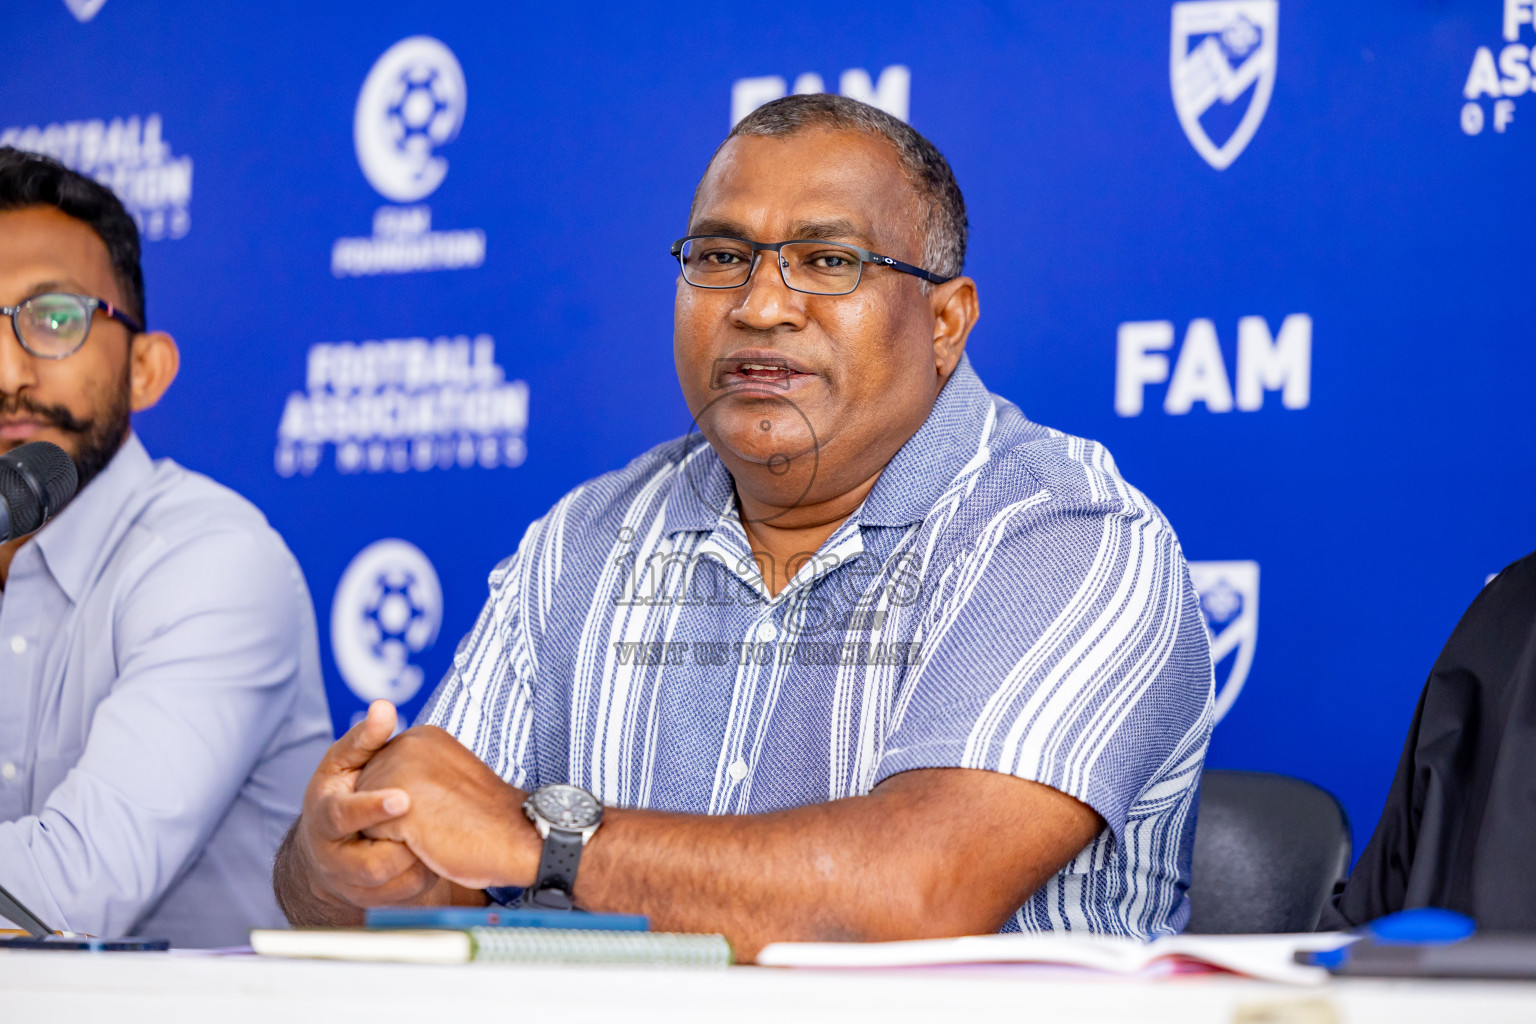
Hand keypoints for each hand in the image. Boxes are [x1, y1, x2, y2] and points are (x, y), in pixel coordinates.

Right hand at [292, 701, 442, 912]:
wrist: (327, 852)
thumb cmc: (341, 794)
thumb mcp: (343, 764)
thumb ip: (365, 738)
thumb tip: (384, 707)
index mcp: (325, 818)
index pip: (343, 817)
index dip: (372, 808)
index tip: (402, 798)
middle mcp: (334, 859)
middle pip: (372, 864)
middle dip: (406, 846)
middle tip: (431, 824)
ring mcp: (355, 885)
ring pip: (397, 883)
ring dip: (423, 859)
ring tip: (439, 832)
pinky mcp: (377, 901)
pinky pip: (412, 893)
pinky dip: (430, 872)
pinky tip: (440, 850)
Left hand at [355, 724, 538, 888]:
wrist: (517, 839)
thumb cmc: (484, 818)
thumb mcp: (446, 779)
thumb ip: (415, 773)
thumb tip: (382, 790)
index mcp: (421, 737)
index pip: (382, 777)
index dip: (404, 803)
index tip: (441, 805)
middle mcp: (407, 745)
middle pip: (367, 794)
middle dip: (392, 817)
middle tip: (439, 819)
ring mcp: (400, 773)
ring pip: (366, 818)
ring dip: (393, 833)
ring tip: (433, 829)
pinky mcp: (397, 805)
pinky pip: (374, 839)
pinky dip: (396, 849)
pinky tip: (427, 843)